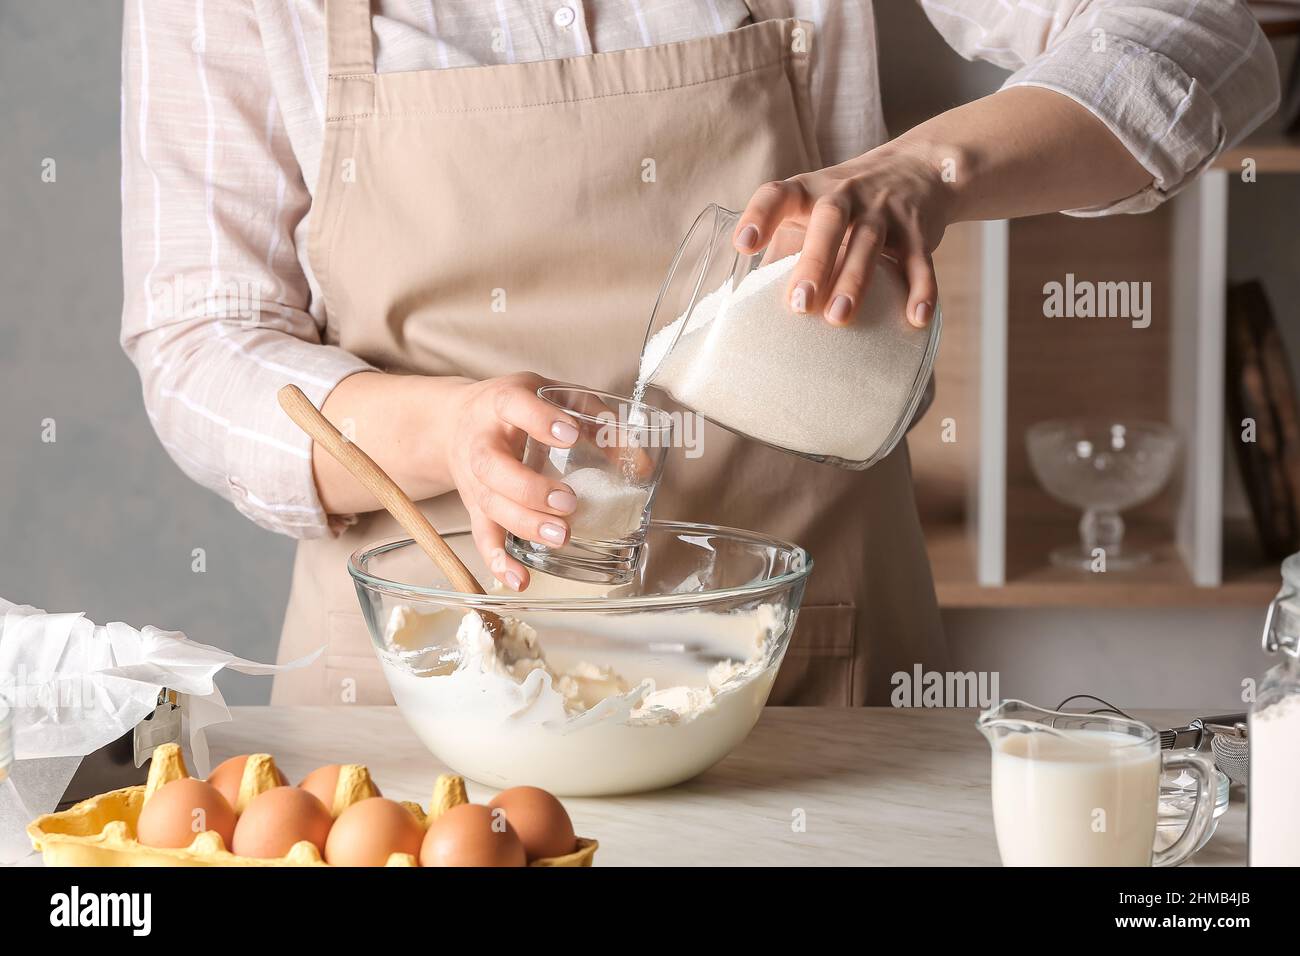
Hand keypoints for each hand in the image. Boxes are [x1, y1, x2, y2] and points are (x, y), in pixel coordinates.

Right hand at [445, 372, 580, 591]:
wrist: (454, 423)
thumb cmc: (516, 410)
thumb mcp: (553, 397)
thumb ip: (596, 420)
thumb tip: (638, 461)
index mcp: (502, 403)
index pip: (513, 406)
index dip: (539, 420)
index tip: (570, 435)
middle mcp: (481, 442)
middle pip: (493, 467)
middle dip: (530, 488)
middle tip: (567, 501)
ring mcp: (475, 478)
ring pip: (490, 504)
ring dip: (525, 524)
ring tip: (560, 535)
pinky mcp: (475, 507)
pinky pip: (482, 536)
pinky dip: (499, 561)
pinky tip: (521, 579)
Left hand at [733, 139, 950, 328]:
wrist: (918, 167)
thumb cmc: (847, 204)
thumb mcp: (811, 213)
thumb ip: (784, 250)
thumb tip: (751, 302)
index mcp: (808, 191)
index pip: (778, 195)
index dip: (759, 216)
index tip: (743, 246)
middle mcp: (846, 194)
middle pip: (830, 220)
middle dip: (814, 262)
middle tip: (800, 305)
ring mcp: (884, 210)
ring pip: (870, 242)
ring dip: (855, 280)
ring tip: (839, 318)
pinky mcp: (918, 230)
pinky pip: (919, 261)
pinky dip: (920, 289)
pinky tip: (914, 318)